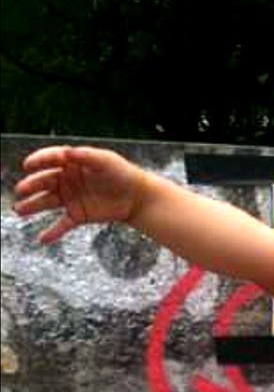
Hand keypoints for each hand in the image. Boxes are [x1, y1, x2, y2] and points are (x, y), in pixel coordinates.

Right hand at [14, 145, 148, 243]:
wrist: (136, 197)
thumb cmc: (122, 174)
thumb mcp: (106, 160)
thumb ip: (86, 156)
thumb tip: (68, 153)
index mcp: (72, 164)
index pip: (51, 160)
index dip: (39, 161)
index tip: (27, 165)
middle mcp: (67, 180)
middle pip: (45, 182)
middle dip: (31, 185)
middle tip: (21, 190)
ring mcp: (71, 198)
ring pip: (47, 202)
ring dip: (33, 206)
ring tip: (19, 210)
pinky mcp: (78, 215)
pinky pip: (62, 224)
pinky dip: (53, 232)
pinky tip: (42, 239)